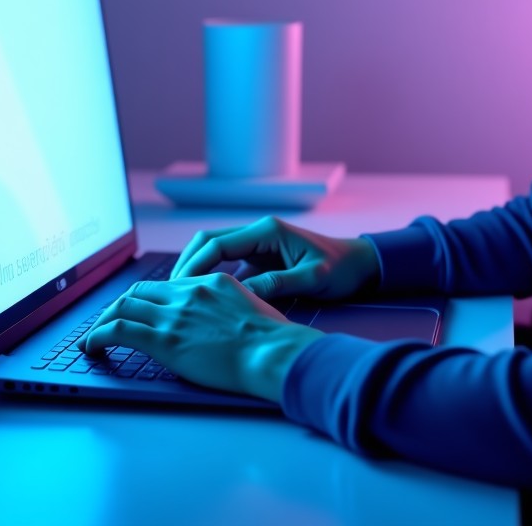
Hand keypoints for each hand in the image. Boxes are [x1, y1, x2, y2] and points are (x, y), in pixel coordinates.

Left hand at [78, 273, 322, 400]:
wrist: (272, 351)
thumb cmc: (272, 339)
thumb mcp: (252, 307)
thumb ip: (230, 306)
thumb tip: (224, 320)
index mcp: (211, 282)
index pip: (167, 284)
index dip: (147, 298)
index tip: (140, 310)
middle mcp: (189, 292)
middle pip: (140, 291)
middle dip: (119, 306)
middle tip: (109, 322)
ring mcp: (175, 314)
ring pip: (124, 306)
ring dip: (103, 321)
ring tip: (93, 337)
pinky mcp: (165, 339)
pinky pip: (120, 330)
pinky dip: (98, 335)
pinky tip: (91, 346)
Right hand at [169, 215, 380, 301]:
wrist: (361, 264)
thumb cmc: (341, 269)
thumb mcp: (312, 279)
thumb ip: (278, 284)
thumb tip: (242, 295)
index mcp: (268, 231)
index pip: (217, 243)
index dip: (194, 265)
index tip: (179, 289)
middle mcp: (259, 232)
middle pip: (209, 243)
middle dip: (187, 265)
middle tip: (171, 294)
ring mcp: (258, 244)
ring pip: (215, 252)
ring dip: (197, 271)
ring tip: (181, 298)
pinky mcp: (261, 257)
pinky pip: (228, 264)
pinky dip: (212, 278)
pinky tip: (204, 300)